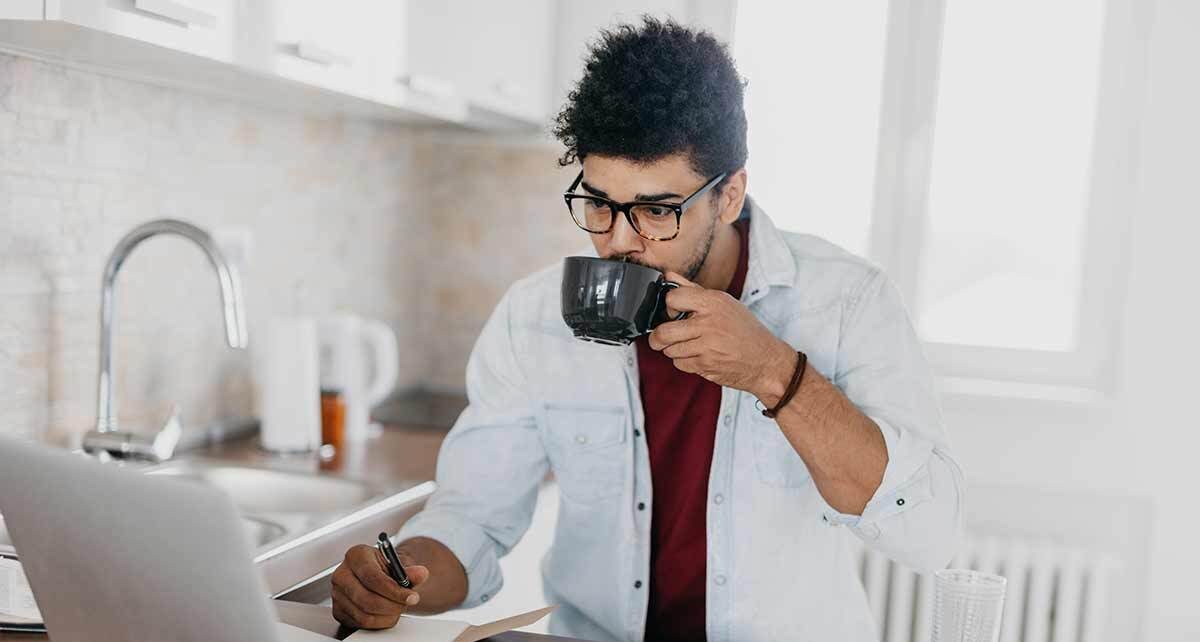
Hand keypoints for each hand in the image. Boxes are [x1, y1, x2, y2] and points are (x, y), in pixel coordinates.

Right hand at [331, 544, 430, 628]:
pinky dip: (379, 623)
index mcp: (356, 555)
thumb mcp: (399, 565)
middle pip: (367, 599)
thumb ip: (410, 571)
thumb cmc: (385, 568)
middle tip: (406, 604)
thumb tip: (421, 573)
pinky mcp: (338, 610)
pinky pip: (360, 624)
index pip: (373, 577)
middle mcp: (342, 573)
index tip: (411, 597)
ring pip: (364, 615)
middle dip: (392, 606)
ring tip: (398, 608)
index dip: (394, 590)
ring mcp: (337, 593)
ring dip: (387, 616)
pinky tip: (387, 613)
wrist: (376, 574)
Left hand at [651, 272, 795, 401]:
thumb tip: (668, 276)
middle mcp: (709, 322)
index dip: (669, 306)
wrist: (766, 361)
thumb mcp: (724, 303)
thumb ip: (693, 290)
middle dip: (658, 337)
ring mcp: (707, 345)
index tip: (673, 313)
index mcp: (713, 302)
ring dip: (674, 350)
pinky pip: (679, 363)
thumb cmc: (745, 330)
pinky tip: (699, 356)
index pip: (672, 298)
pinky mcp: (706, 365)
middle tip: (662, 337)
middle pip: (663, 331)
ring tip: (690, 346)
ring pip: (669, 349)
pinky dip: (684, 362)